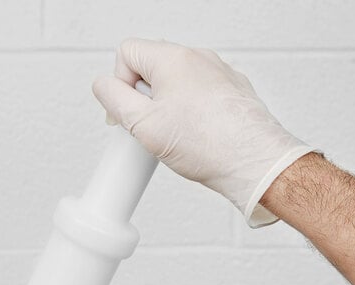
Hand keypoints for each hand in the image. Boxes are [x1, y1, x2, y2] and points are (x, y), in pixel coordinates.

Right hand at [92, 38, 313, 226]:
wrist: (252, 162)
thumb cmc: (207, 145)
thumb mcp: (143, 125)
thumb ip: (114, 99)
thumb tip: (102, 86)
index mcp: (173, 59)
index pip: (127, 52)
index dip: (119, 84)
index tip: (127, 113)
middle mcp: (198, 58)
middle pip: (152, 66)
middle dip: (143, 96)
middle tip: (150, 127)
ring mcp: (218, 72)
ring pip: (176, 81)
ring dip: (167, 106)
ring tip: (175, 136)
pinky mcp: (232, 90)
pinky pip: (199, 93)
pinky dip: (191, 111)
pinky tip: (194, 136)